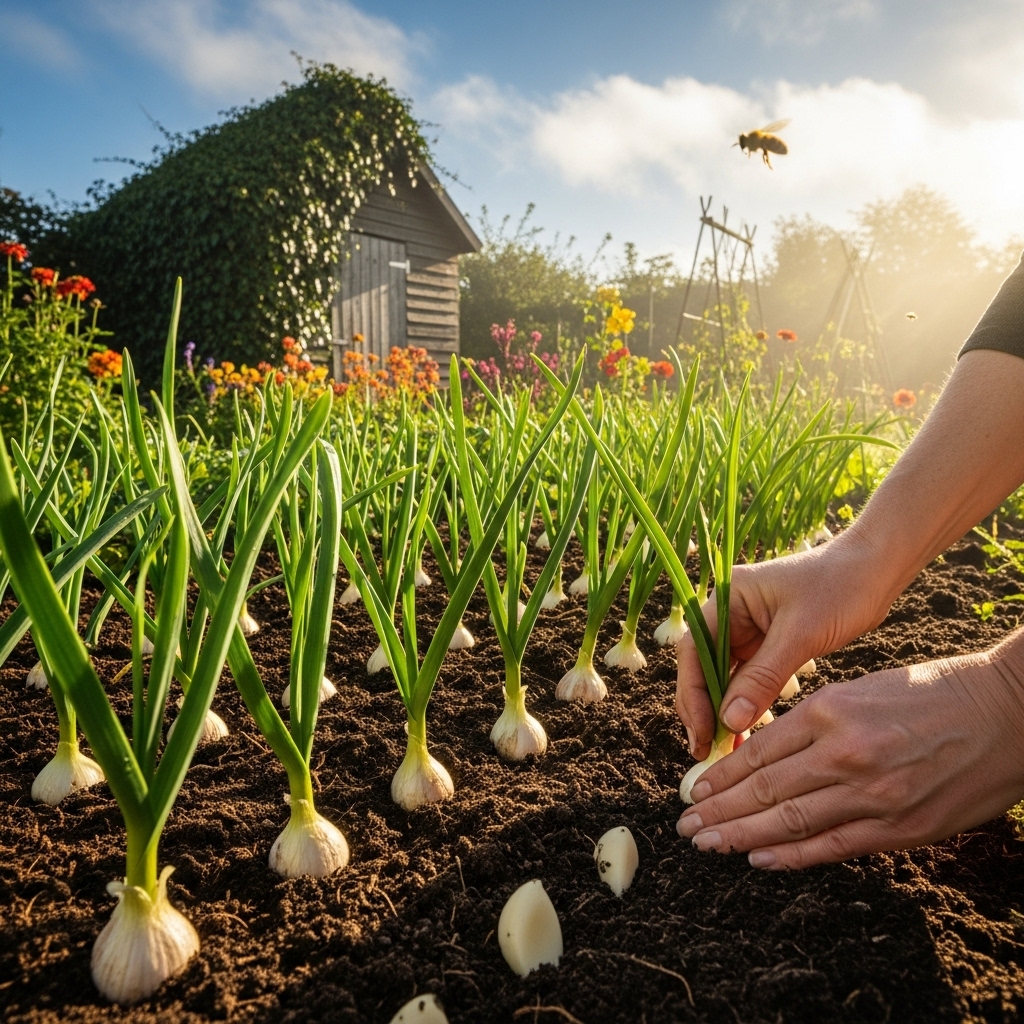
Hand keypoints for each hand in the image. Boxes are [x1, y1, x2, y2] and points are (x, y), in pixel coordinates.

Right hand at [676, 534, 890, 759]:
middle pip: (701, 666)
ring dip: (723, 710)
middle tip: (707, 750)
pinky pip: (745, 678)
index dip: (693, 694)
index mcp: (727, 598)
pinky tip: (748, 731)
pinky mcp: (765, 644)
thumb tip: (728, 722)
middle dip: (703, 708)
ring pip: (721, 676)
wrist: (876, 569)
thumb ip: (762, 678)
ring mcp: (745, 629)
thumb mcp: (800, 635)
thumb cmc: (839, 588)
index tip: (702, 733)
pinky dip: (745, 704)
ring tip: (726, 749)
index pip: (694, 651)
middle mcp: (729, 613)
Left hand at [676, 634, 1023, 868]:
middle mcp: (844, 754)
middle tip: (685, 825)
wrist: (1007, 713)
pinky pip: (832, 846)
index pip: (758, 752)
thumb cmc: (931, 692)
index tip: (694, 789)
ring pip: (789, 822)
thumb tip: (764, 755)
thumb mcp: (861, 689)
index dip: (721, 776)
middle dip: (718, 811)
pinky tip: (759, 859)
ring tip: (707, 843)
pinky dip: (791, 855)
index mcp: (830, 711)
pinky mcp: (900, 828)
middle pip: (764, 790)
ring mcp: (872, 795)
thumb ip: (813, 723)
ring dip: (741, 836)